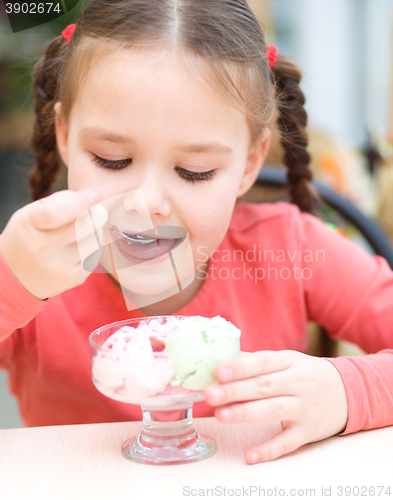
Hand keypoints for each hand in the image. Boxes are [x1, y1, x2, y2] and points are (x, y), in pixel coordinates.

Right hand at [0, 190, 107, 299]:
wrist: (16, 275)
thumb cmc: (29, 235)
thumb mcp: (32, 213)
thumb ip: (59, 202)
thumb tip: (91, 198)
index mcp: (29, 225)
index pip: (55, 213)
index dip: (79, 202)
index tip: (93, 195)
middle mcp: (42, 248)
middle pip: (83, 227)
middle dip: (98, 215)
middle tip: (99, 211)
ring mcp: (57, 266)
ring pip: (94, 242)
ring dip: (97, 231)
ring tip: (89, 229)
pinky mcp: (72, 279)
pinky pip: (95, 257)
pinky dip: (93, 249)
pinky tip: (83, 246)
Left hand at [204, 350, 347, 463]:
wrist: (347, 391)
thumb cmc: (305, 373)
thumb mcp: (286, 360)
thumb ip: (255, 361)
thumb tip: (221, 360)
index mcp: (290, 361)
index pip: (263, 362)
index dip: (241, 367)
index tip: (219, 371)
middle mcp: (298, 383)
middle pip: (264, 386)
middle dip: (236, 390)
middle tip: (210, 394)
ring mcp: (304, 408)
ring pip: (274, 411)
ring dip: (246, 414)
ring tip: (221, 415)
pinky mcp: (308, 432)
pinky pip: (288, 443)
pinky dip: (269, 450)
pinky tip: (250, 455)